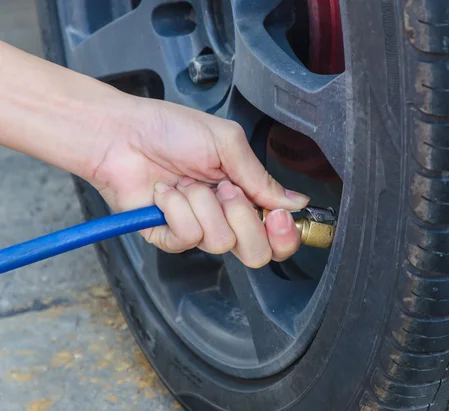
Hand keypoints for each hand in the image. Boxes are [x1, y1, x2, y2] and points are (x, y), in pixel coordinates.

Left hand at [88, 97, 308, 267]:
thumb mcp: (227, 143)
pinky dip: (176, 208)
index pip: (277, 235)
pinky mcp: (168, 237)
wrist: (122, 133)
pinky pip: (187, 237)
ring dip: (203, 204)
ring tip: (186, 182)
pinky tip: (165, 191)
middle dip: (244, 221)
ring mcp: (197, 229)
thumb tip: (296, 203)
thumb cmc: (171, 129)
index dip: (284, 235)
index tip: (277, 217)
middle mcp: (225, 218)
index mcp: (245, 195)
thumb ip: (261, 178)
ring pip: (221, 242)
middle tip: (226, 191)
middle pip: (256, 253)